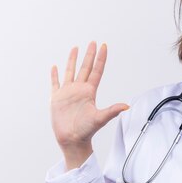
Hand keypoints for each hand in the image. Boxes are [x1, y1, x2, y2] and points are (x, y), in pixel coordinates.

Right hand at [50, 42, 128, 168]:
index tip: (103, 46)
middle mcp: (79, 90)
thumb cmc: (86, 131)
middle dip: (89, 55)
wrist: (72, 140)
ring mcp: (68, 93)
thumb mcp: (99, 118)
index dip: (100, 58)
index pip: (96, 71)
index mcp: (89, 92)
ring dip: (72, 61)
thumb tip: (126, 106)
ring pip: (70, 72)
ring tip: (75, 48)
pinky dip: (55, 75)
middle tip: (93, 42)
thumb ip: (111, 111)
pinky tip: (55, 67)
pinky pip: (55, 83)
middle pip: (85, 68)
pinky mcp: (57, 98)